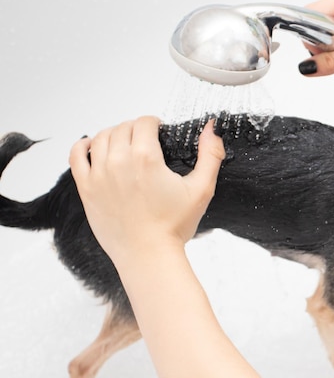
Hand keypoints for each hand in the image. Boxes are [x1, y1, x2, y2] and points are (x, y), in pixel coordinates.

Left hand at [69, 116, 224, 262]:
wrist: (149, 255)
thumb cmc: (173, 226)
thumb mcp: (201, 188)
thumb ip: (210, 155)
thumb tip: (211, 129)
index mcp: (145, 158)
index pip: (144, 122)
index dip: (155, 123)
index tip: (159, 131)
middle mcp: (119, 162)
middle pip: (123, 127)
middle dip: (136, 128)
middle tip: (146, 140)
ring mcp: (99, 175)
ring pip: (101, 137)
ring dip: (114, 134)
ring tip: (125, 143)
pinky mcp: (87, 189)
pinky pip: (77, 156)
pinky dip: (83, 146)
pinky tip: (93, 147)